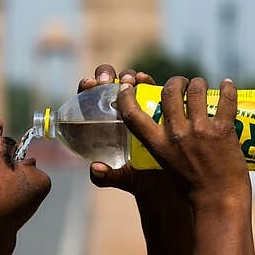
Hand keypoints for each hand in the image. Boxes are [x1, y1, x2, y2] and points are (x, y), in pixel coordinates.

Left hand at [79, 64, 162, 194]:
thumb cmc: (141, 177)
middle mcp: (117, 110)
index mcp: (101, 124)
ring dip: (126, 76)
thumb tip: (95, 169)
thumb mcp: (124, 178)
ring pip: (127, 82)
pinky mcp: (155, 103)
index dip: (85, 88)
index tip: (89, 85)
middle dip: (105, 75)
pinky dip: (145, 80)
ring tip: (129, 80)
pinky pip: (148, 87)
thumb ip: (107, 177)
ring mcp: (136, 105)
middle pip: (106, 84)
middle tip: (107, 81)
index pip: (87, 100)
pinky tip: (145, 80)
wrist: (169, 179)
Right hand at [116, 76, 250, 203]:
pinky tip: (227, 84)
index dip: (127, 96)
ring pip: (197, 90)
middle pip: (169, 91)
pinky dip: (228, 88)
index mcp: (158, 145)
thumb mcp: (164, 165)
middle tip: (182, 84)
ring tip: (202, 85)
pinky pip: (225, 100)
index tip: (128, 86)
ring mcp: (200, 131)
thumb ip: (160, 145)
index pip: (133, 114)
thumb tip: (152, 133)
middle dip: (175, 82)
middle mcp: (177, 134)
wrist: (219, 202)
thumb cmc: (190, 189)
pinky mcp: (224, 131)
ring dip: (199, 83)